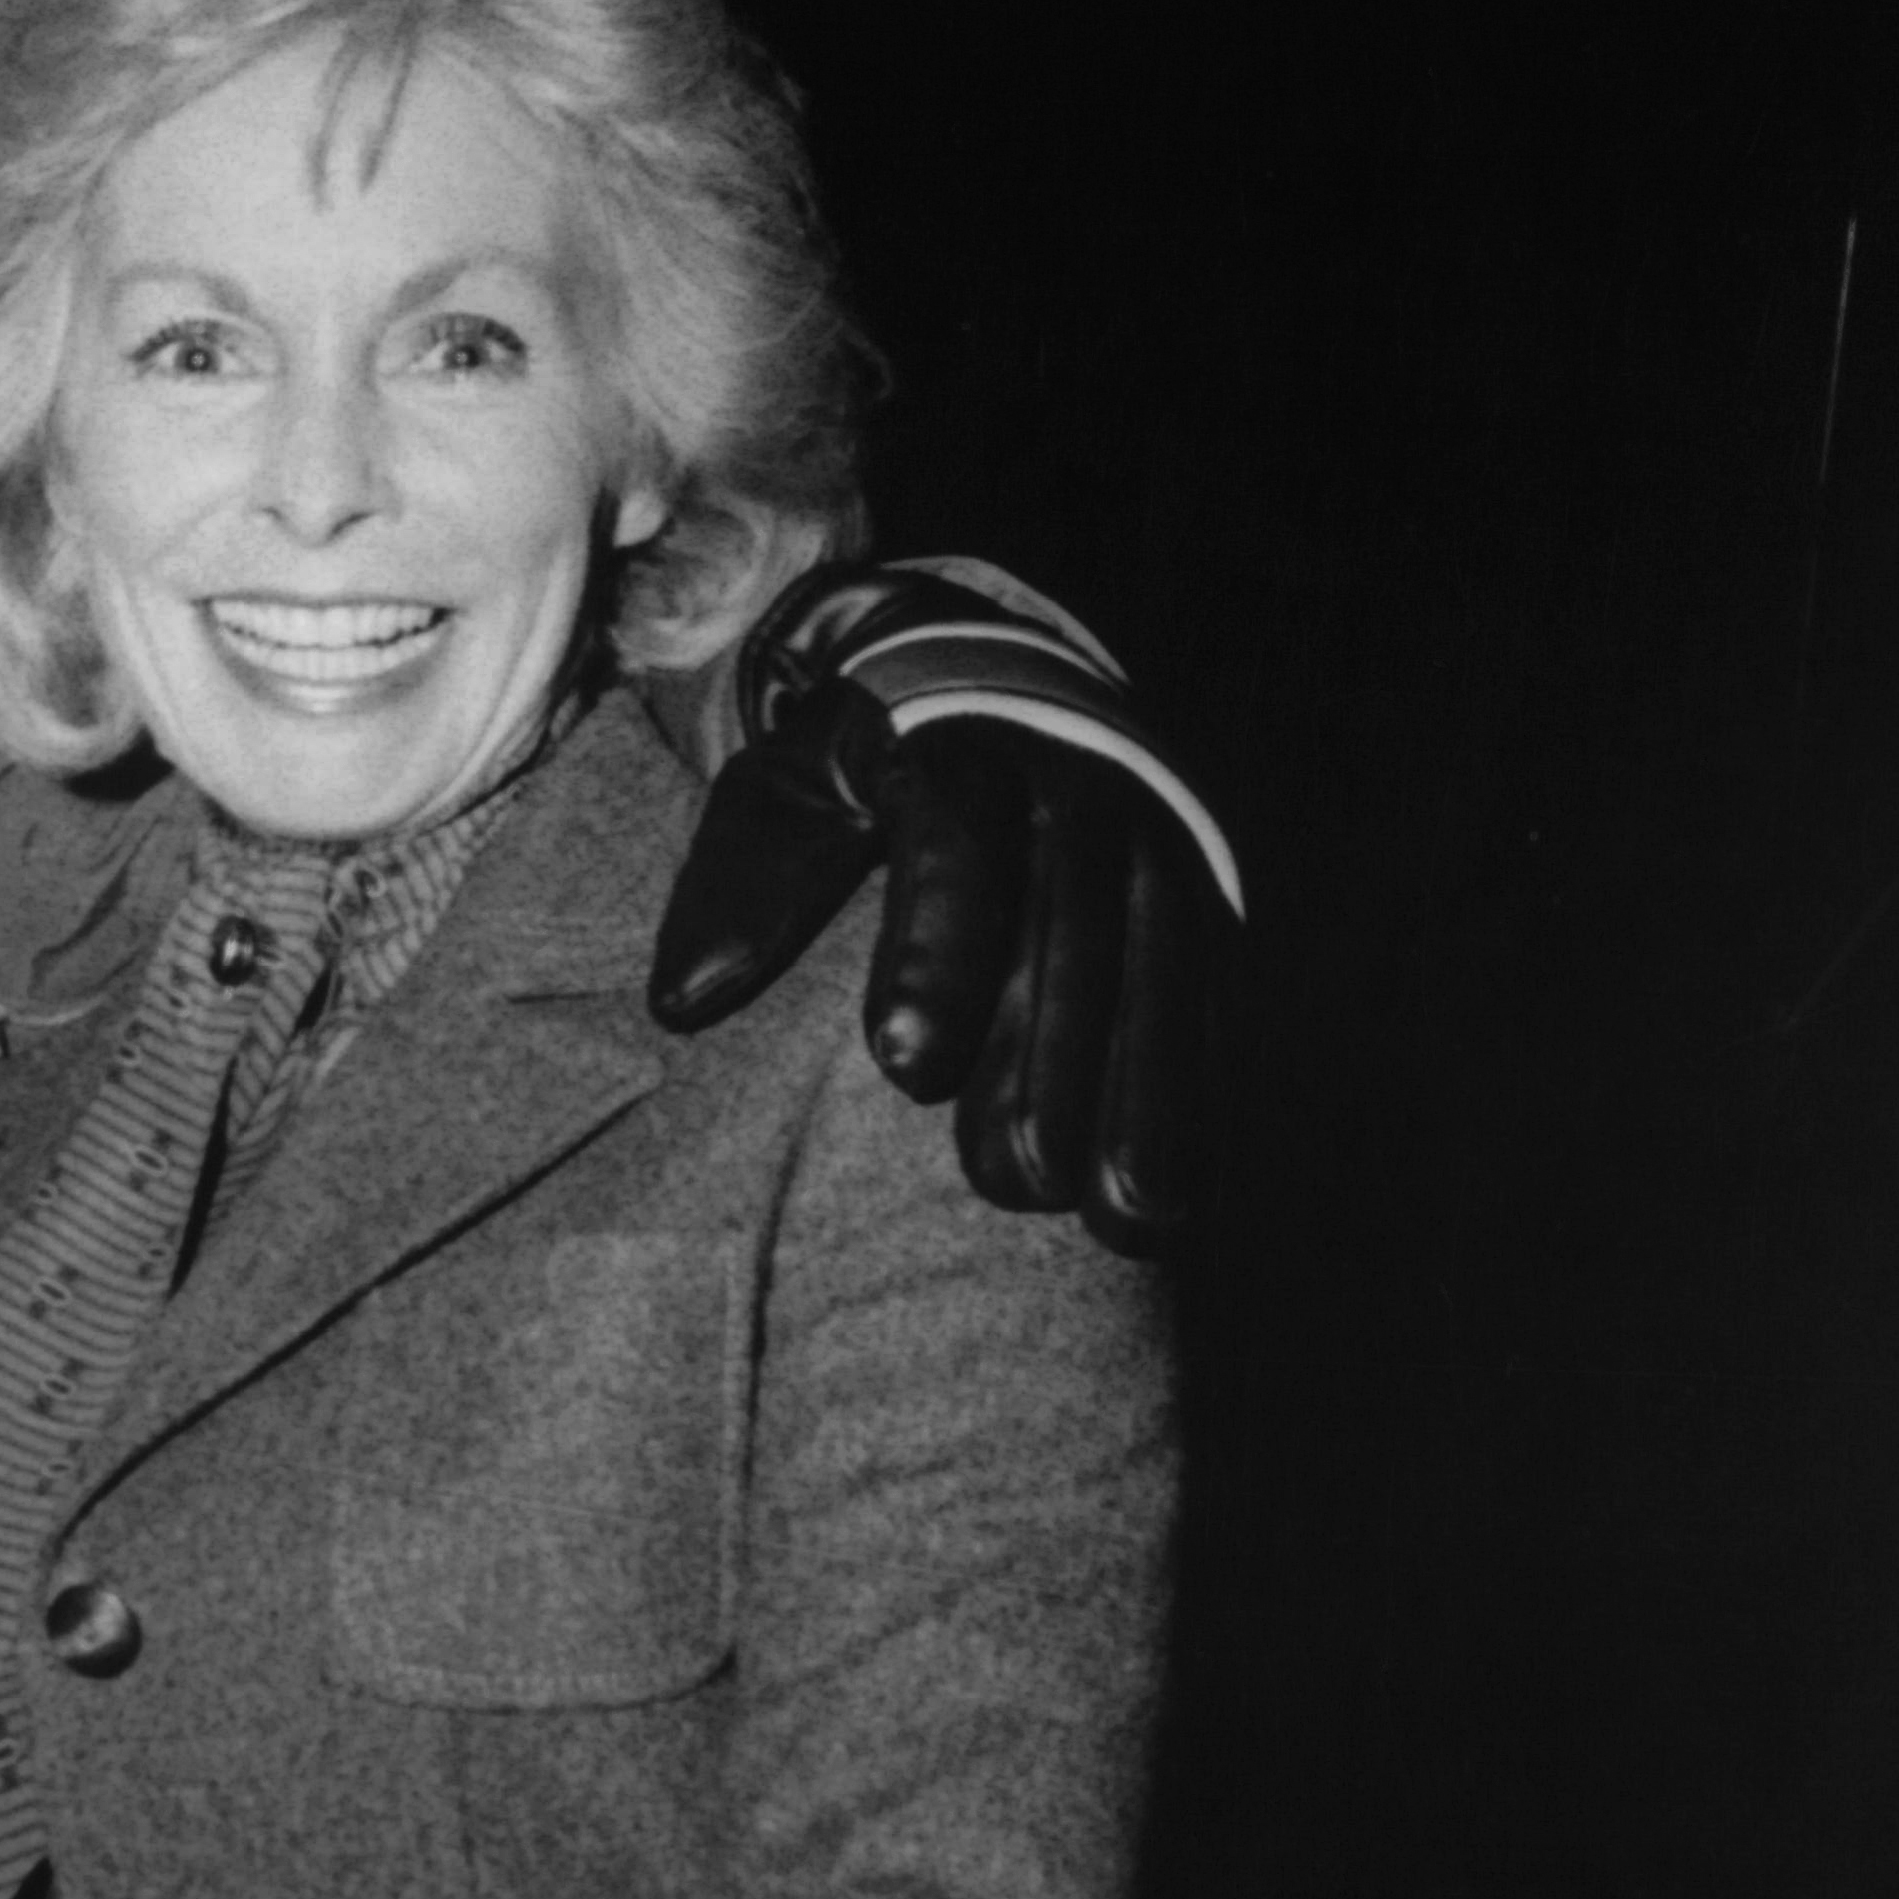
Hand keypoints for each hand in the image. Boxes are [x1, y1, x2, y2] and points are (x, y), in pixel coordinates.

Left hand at [649, 564, 1235, 1244]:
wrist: (996, 681)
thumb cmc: (858, 764)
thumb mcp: (784, 787)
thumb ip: (743, 884)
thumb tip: (685, 1002)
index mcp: (960, 746)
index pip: (955, 839)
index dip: (937, 946)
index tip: (904, 1065)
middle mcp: (1078, 782)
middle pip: (1075, 918)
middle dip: (1051, 1055)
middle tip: (1017, 1181)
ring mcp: (1157, 838)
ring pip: (1166, 964)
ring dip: (1152, 1094)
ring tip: (1129, 1217)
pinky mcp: (1206, 896)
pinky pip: (1213, 994)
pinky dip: (1201, 1091)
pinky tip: (1185, 1195)